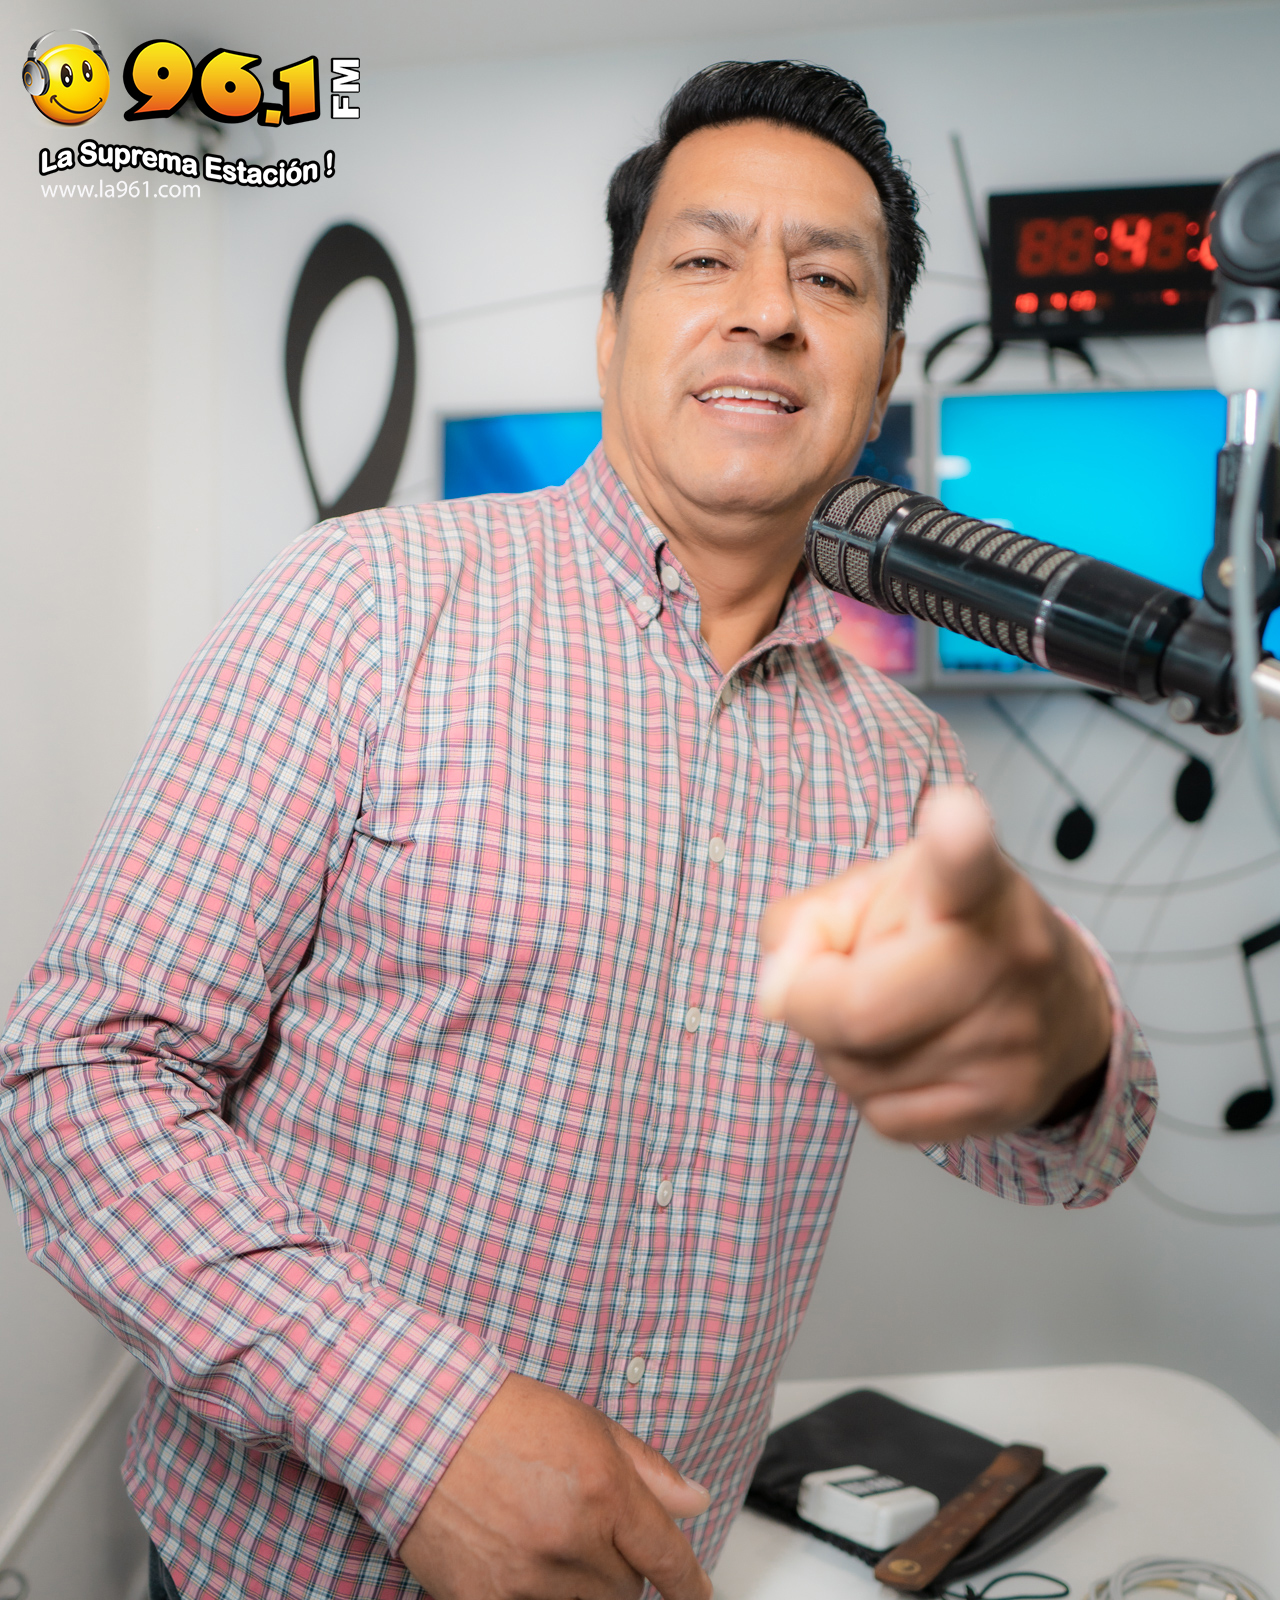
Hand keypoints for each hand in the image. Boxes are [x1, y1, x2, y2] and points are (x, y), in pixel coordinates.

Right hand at [398, 1372, 711, 1599]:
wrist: (420, 1427)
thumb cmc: (501, 1417)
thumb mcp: (588, 1425)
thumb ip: (648, 1469)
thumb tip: (694, 1500)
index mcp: (604, 1490)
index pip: (666, 1557)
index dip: (688, 1583)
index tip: (695, 1593)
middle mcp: (571, 1539)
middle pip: (625, 1589)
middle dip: (617, 1566)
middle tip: (586, 1532)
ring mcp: (528, 1577)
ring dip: (578, 1585)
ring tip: (547, 1539)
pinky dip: (536, 1595)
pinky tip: (519, 1564)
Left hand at [757, 786, 1111, 1142]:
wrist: (1059, 1007)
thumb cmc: (946, 932)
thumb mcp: (881, 891)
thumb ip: (810, 917)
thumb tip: (780, 984)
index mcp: (975, 887)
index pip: (965, 863)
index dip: (957, 840)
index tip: (954, 816)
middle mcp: (1006, 959)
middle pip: (859, 1007)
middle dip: (810, 1000)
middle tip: (822, 980)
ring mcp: (1011, 1041)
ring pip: (858, 1069)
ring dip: (839, 1045)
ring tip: (882, 1008)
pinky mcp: (1005, 1105)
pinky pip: (882, 1115)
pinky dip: (868, 1088)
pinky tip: (900, 1052)